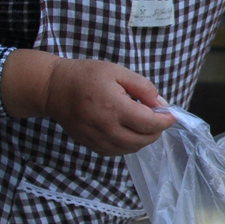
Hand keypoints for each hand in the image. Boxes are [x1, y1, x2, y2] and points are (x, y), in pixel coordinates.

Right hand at [2, 50, 172, 155]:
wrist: (53, 89)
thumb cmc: (86, 76)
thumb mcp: (118, 72)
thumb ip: (142, 87)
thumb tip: (160, 103)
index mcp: (113, 107)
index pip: (148, 123)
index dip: (165, 120)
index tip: (171, 114)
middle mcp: (105, 127)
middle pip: (142, 139)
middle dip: (156, 130)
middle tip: (159, 117)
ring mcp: (96, 138)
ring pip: (131, 148)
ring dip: (144, 139)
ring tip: (144, 123)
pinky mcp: (90, 144)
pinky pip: (117, 152)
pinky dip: (129, 145)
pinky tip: (130, 131)